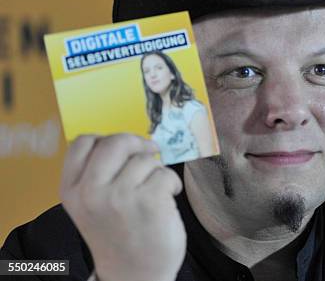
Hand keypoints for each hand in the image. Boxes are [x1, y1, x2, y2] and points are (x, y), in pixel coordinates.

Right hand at [60, 134, 185, 280]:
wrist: (133, 275)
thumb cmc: (119, 235)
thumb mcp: (92, 205)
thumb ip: (98, 174)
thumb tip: (128, 140)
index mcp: (72, 190)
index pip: (82, 142)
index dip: (106, 138)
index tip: (122, 149)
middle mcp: (91, 192)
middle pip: (116, 141)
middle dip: (137, 144)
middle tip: (149, 152)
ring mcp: (120, 197)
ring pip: (145, 158)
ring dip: (156, 170)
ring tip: (154, 192)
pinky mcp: (149, 201)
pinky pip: (165, 173)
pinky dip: (171, 184)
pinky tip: (166, 200)